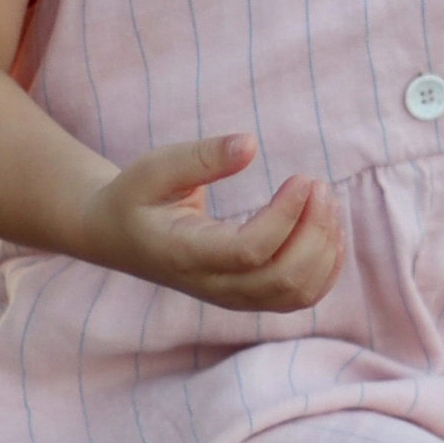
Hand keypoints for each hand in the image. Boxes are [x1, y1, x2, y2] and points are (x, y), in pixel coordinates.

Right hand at [81, 134, 341, 313]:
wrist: (118, 237)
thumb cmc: (136, 197)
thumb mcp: (155, 168)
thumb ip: (201, 157)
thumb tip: (249, 144)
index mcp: (185, 254)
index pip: (249, 251)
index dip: (286, 217)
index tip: (302, 178)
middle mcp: (212, 285)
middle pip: (282, 278)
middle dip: (314, 231)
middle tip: (320, 185)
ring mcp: (232, 297)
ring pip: (297, 293)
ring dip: (324, 249)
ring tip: (325, 201)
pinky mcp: (248, 297)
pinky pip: (300, 297)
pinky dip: (325, 267)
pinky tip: (325, 228)